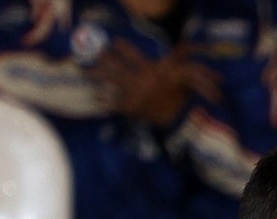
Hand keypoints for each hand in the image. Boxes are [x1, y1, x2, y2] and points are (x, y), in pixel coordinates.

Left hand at [91, 39, 220, 126]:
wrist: (182, 119)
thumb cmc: (185, 97)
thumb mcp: (186, 73)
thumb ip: (181, 57)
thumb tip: (188, 44)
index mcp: (152, 71)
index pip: (135, 57)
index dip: (124, 49)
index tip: (114, 42)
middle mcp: (139, 81)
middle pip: (118, 69)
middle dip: (104, 62)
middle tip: (94, 58)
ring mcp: (135, 95)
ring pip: (113, 84)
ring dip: (100, 79)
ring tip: (88, 74)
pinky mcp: (133, 109)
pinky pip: (116, 104)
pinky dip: (105, 102)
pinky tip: (96, 99)